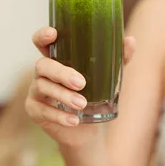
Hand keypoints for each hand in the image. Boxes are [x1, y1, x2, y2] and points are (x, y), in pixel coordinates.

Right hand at [25, 27, 134, 148]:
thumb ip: (119, 58)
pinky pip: (43, 111)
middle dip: (61, 73)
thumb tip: (130, 40)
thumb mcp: (110, 77)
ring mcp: (35, 91)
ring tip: (82, 104)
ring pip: (43, 87)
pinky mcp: (34, 110)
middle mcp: (42, 72)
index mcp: (57, 59)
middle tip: (81, 83)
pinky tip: (74, 120)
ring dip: (63, 96)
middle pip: (43, 65)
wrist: (88, 132)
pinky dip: (59, 116)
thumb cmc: (96, 96)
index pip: (42, 42)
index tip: (53, 34)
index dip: (42, 36)